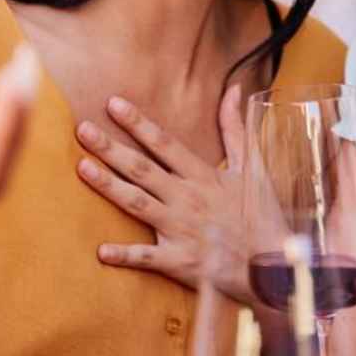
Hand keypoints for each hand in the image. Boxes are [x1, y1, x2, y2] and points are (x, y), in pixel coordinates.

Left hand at [76, 86, 249, 301]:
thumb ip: (236, 129)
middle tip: (82, 129)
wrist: (273, 265)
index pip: (166, 144)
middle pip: (142, 169)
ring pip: (137, 204)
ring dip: (108, 186)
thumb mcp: (253, 168)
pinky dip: (124, 256)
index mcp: (204, 177)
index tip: (113, 103)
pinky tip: (100, 251)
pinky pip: (146, 258)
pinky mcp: (179, 261)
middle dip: (111, 148)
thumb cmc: (261, 216)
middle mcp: (188, 199)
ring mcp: (181, 230)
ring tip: (81, 167)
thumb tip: (234, 90)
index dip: (138, 123)